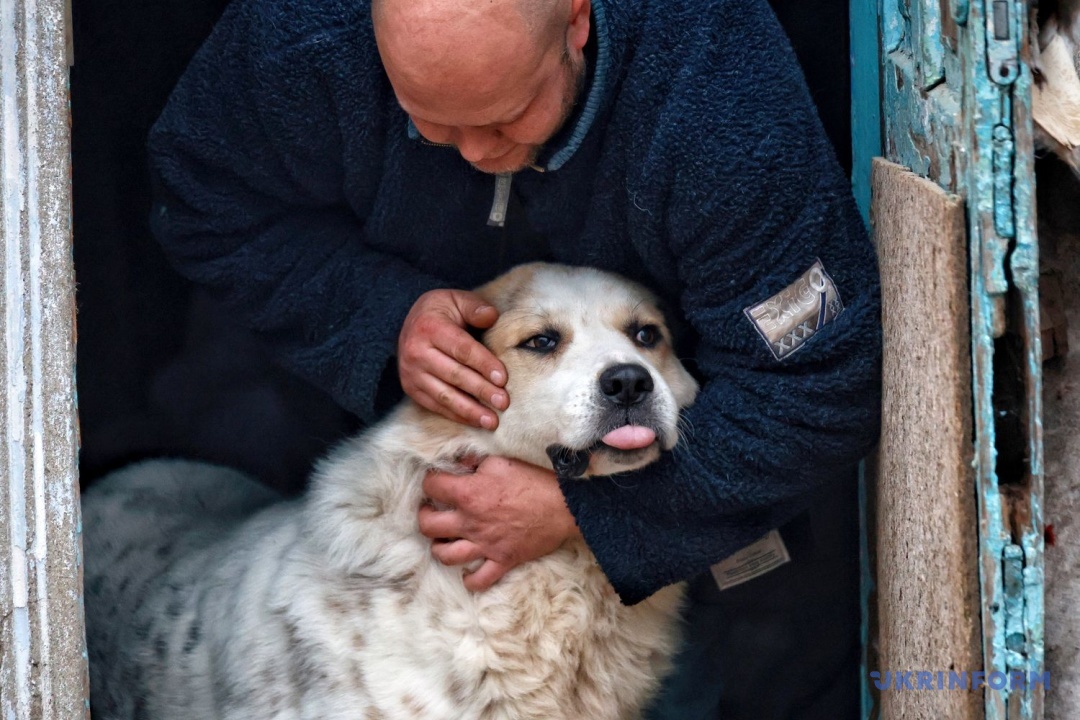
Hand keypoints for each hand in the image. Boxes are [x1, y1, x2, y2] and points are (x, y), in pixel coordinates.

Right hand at [398, 289, 508, 428]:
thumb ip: (475, 307)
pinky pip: (435, 406)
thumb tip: (492, 316)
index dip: (483, 364)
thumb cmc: (441, 312)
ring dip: (470, 410)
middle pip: (454, 375)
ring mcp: (411, 373)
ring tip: (492, 421)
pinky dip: (457, 415)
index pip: (462, 349)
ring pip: (444, 395)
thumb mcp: (456, 300)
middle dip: (481, 390)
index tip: (503, 379)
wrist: (409, 323)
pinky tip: (475, 421)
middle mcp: (416, 351)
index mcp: (429, 327)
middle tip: (503, 402)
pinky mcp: (411, 388)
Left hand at [419, 456, 581, 590]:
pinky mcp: (501, 560)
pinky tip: (468, 571)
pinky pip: (479, 579)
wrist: (563, 506)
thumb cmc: (533, 480)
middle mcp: (470, 522)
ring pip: (445, 555)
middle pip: (428, 526)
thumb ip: (475, 461)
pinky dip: (470, 578)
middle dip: (424, 517)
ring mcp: (485, 545)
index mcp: (468, 494)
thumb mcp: (501, 462)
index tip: (436, 482)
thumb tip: (459, 462)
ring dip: (439, 548)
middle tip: (431, 511)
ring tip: (444, 539)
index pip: (432, 487)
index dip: (430, 482)